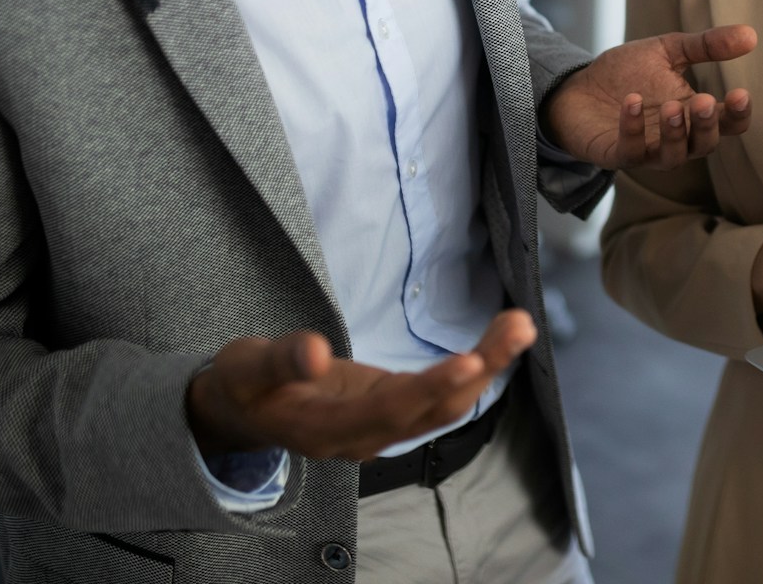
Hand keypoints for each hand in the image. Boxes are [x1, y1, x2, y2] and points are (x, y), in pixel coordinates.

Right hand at [186, 310, 536, 461]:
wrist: (241, 412)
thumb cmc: (243, 385)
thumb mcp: (245, 367)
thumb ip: (279, 361)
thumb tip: (312, 351)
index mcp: (325, 430)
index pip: (389, 412)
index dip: (430, 388)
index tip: (470, 359)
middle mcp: (363, 437)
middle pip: (433, 409)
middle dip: (481, 368)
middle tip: (519, 326)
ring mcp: (382, 428)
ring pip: (446, 404)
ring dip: (488, 365)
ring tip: (520, 324)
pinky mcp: (393, 410)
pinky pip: (442, 395)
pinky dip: (475, 367)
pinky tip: (500, 342)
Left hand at [544, 25, 756, 171]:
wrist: (577, 87)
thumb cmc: (627, 73)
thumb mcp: (668, 50)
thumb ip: (707, 45)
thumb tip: (751, 35)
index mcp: (694, 114)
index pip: (728, 124)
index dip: (739, 115)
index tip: (741, 93)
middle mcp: (677, 138)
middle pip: (704, 145)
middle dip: (707, 126)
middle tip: (703, 101)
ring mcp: (648, 150)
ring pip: (673, 156)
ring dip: (675, 134)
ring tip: (671, 106)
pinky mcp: (617, 155)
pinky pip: (631, 151)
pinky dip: (633, 129)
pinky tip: (632, 101)